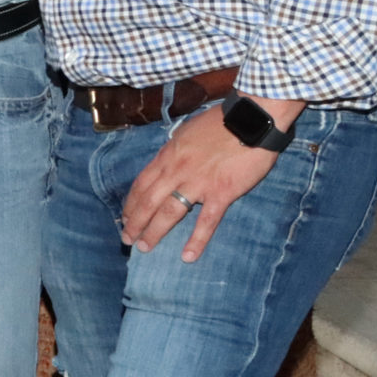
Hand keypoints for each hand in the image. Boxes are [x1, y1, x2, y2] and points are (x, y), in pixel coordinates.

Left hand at [121, 98, 303, 261]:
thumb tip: (165, 163)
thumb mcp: (186, 132)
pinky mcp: (221, 193)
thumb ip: (174, 151)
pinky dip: (197, 240)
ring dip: (154, 232)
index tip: (125, 217)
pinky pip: (206, 221)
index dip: (131, 203)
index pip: (141, 184)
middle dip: (135, 222)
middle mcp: (177, 171)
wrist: (251, 119)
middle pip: (148, 201)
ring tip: (144, 247)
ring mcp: (198, 183)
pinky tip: (188, 256)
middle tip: (127, 239)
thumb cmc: (220, 122)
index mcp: (168, 156)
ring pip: (169, 213)